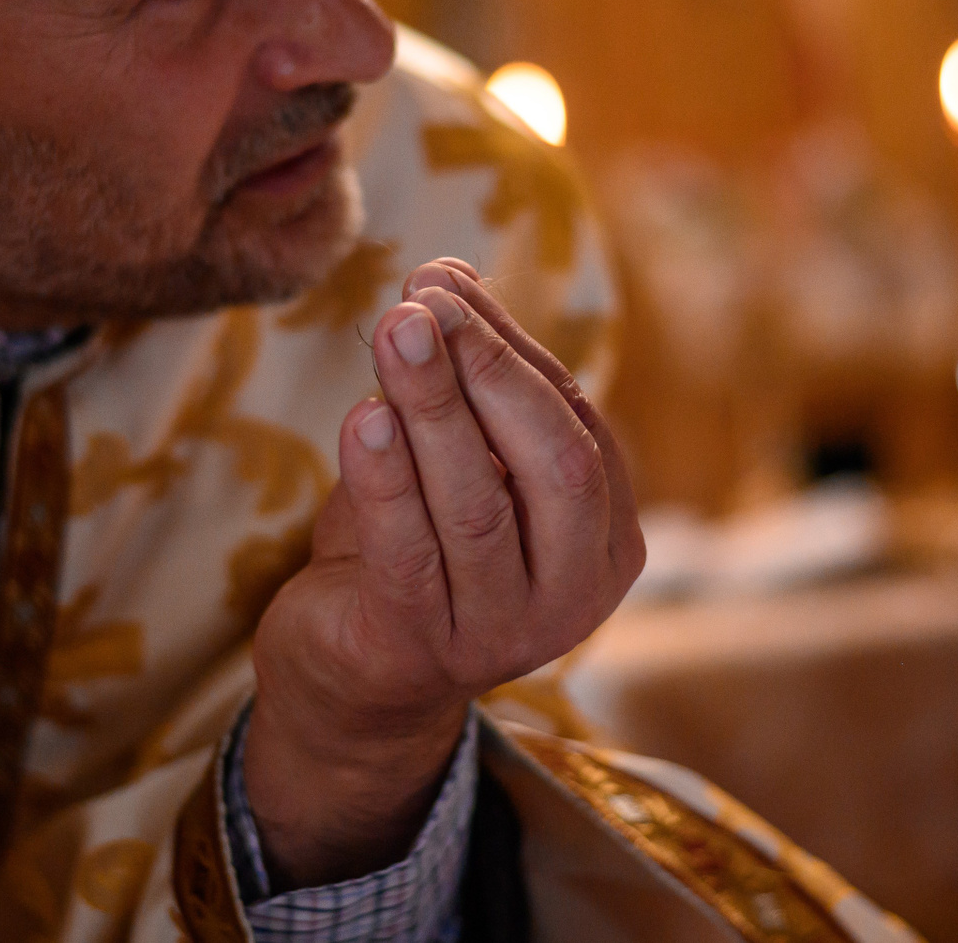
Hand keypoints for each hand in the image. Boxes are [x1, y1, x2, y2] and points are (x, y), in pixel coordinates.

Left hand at [244, 259, 644, 888]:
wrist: (351, 682)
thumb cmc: (412, 550)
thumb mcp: (452, 462)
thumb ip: (463, 383)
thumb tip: (445, 276)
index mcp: (606, 543)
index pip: (576, 427)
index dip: (513, 348)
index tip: (446, 279)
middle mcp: (575, 598)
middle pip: (554, 466)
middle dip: (489, 371)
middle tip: (424, 300)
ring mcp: (503, 635)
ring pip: (478, 507)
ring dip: (434, 408)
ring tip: (393, 330)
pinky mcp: (420, 652)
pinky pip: (408, 556)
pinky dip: (386, 481)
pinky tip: (364, 418)